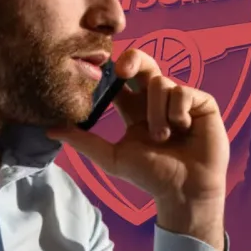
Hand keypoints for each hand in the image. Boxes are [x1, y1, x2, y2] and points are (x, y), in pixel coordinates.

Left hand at [47, 48, 228, 250]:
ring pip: (161, 83)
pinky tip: (182, 128)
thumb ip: (83, 141)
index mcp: (136, 110)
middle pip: (143, 64)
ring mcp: (180, 100)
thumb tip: (48, 129)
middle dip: (133, 59)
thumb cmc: (151, 176)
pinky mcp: (202, 103)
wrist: (184, 191)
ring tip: (163, 137)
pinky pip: (182, 91)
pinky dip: (177, 111)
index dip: (112, 72)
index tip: (104, 70)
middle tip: (122, 69)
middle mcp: (157, 101)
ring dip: (156, 112)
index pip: (122, 82)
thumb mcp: (112, 158)